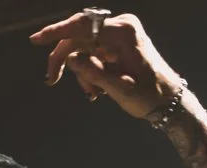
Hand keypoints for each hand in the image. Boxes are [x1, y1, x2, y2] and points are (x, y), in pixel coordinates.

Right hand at [29, 10, 183, 120]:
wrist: (169, 101)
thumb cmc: (150, 96)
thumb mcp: (120, 89)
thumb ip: (94, 73)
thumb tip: (71, 59)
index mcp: (124, 32)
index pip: (84, 26)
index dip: (57, 32)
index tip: (37, 40)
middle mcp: (121, 27)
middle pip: (79, 36)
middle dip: (64, 58)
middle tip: (51, 79)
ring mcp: (119, 34)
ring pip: (83, 46)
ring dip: (80, 71)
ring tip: (92, 95)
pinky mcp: (117, 44)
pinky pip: (93, 53)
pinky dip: (89, 71)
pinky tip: (96, 90)